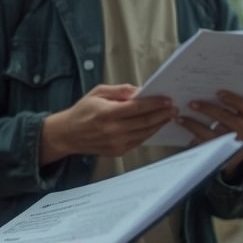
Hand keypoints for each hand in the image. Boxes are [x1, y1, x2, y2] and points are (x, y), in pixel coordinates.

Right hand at [40, 84, 176, 164]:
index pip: (137, 108)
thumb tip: (139, 91)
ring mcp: (116, 143)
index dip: (154, 103)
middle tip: (173, 108)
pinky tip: (155, 126)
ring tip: (168, 116)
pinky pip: (138, 141)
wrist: (68, 134)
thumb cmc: (83, 111)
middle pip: (144, 122)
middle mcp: (113, 130)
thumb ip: (119, 91)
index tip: (167, 99)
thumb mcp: (98, 93)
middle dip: (161, 114)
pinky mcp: (117, 151)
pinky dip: (148, 133)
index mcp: (107, 113)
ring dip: (158, 124)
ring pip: (144, 133)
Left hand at [175, 89, 242, 180]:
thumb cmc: (237, 120)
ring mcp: (234, 144)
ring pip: (212, 133)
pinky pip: (204, 142)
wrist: (240, 148)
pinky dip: (192, 133)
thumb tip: (208, 85)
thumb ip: (231, 102)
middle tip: (192, 103)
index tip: (218, 93)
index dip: (233, 99)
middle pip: (226, 119)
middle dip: (208, 110)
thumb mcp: (240, 113)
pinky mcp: (221, 152)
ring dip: (193, 124)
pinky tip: (182, 125)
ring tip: (179, 117)